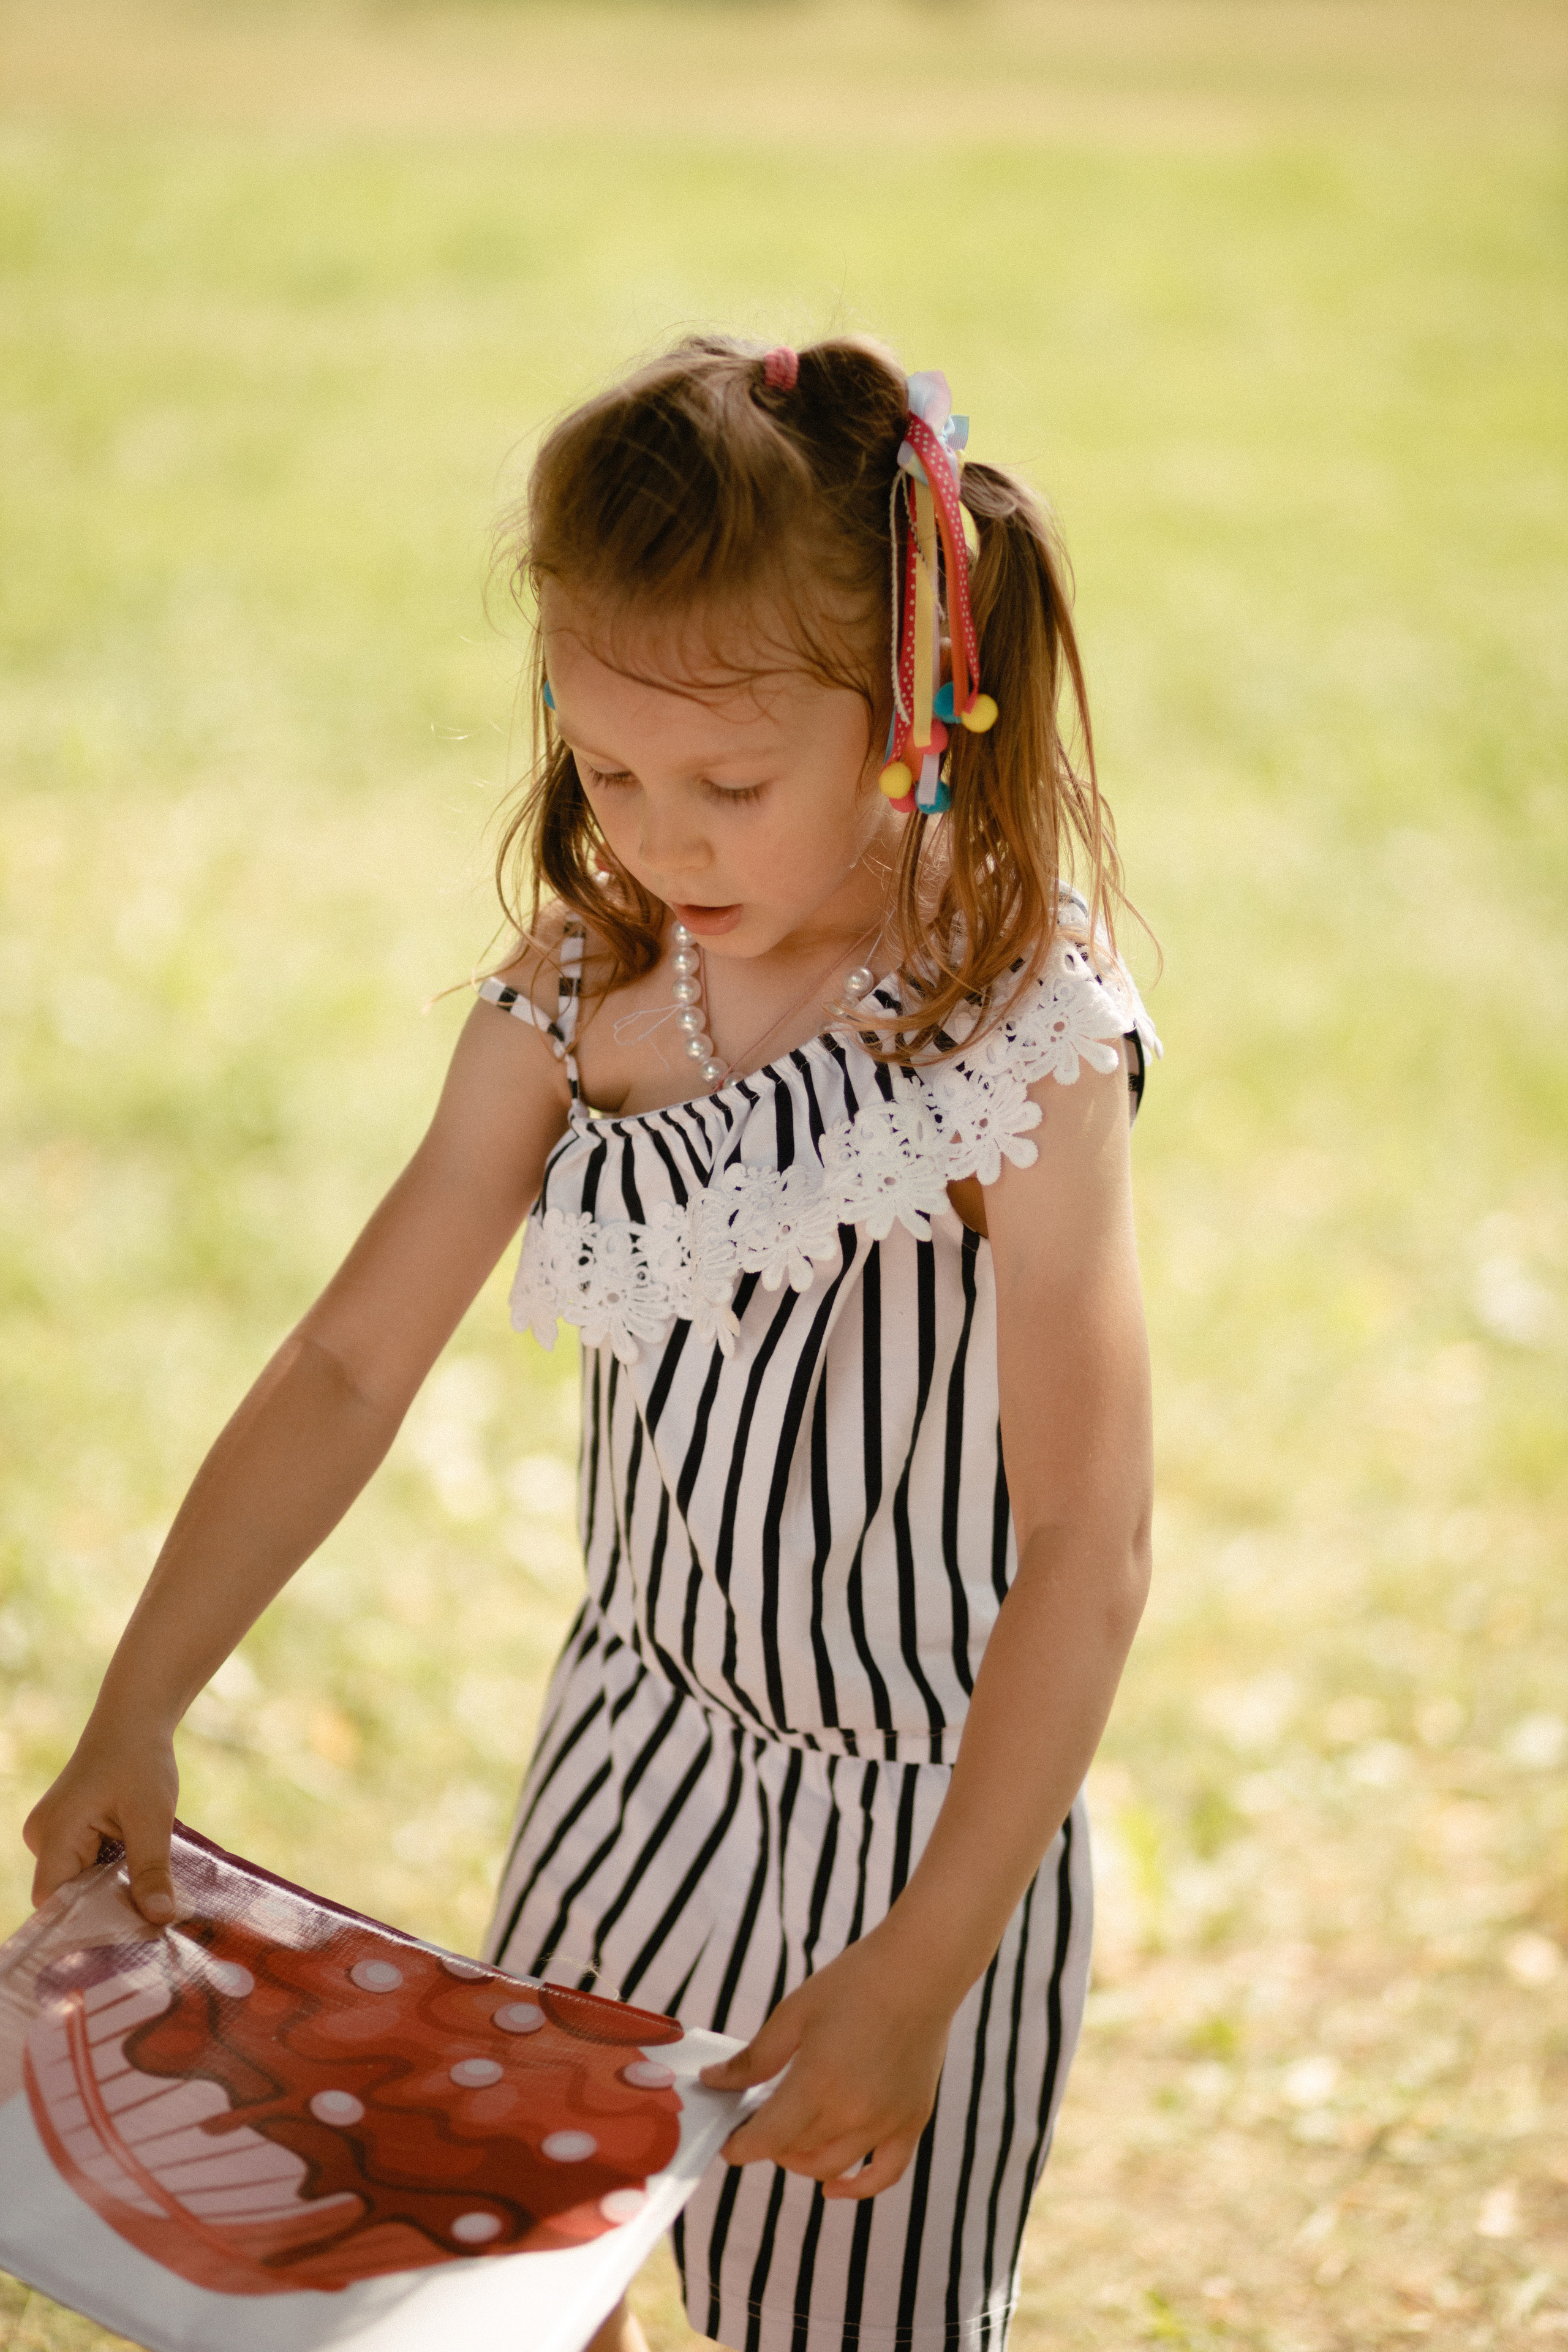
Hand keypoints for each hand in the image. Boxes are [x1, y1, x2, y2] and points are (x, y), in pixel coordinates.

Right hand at [23, 1723, 179, 1922]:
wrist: (134, 1720)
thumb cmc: (140, 1760)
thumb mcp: (151, 1817)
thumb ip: (151, 1869)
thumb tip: (159, 1919)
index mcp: (52, 1835)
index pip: (54, 1903)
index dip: (86, 1927)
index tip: (126, 1944)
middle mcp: (43, 1838)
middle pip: (69, 1896)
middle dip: (107, 1911)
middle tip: (149, 1933)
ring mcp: (53, 1835)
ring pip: (81, 1883)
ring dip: (113, 1891)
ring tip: (150, 1907)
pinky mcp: (68, 1832)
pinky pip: (86, 1866)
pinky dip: (112, 1874)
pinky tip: (141, 1881)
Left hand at [699, 1928, 950, 2199]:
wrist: (920, 1967)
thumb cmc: (855, 1982)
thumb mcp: (794, 2013)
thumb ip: (754, 2058)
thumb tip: (714, 2081)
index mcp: (818, 2084)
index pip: (767, 2139)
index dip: (740, 2147)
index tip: (727, 2142)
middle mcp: (853, 2113)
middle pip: (795, 2152)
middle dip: (769, 2143)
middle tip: (759, 2121)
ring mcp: (886, 2122)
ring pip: (832, 2166)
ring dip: (802, 2160)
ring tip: (790, 2136)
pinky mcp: (912, 2121)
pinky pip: (885, 2174)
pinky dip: (858, 2188)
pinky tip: (835, 2187)